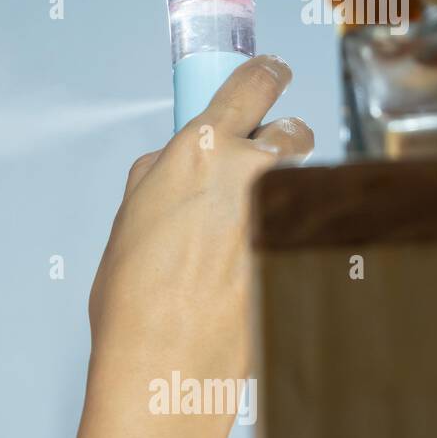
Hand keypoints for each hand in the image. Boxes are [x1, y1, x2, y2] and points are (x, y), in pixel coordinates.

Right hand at [87, 54, 312, 391]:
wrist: (167, 363)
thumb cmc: (133, 300)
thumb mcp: (129, 218)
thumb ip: (158, 176)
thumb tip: (173, 163)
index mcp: (201, 152)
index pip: (253, 82)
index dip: (265, 74)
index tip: (272, 73)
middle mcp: (252, 172)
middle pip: (291, 132)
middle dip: (277, 146)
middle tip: (253, 174)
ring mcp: (287, 216)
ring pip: (305, 183)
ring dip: (287, 194)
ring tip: (250, 234)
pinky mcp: (308, 254)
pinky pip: (307, 231)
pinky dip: (290, 243)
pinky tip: (255, 275)